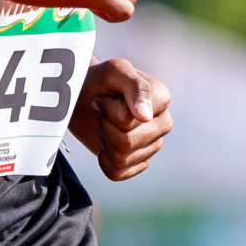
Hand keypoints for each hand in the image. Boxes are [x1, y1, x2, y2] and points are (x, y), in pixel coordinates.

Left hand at [69, 58, 172, 180]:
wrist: (83, 96)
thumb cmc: (98, 81)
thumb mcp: (113, 71)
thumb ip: (134, 86)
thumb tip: (146, 116)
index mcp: (161, 98)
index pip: (128, 119)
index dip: (109, 108)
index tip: (106, 95)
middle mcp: (162, 123)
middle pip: (126, 142)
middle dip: (106, 127)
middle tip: (103, 111)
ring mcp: (153, 145)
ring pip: (121, 159)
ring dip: (104, 141)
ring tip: (105, 124)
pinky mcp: (141, 163)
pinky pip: (117, 173)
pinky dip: (103, 160)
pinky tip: (105, 143)